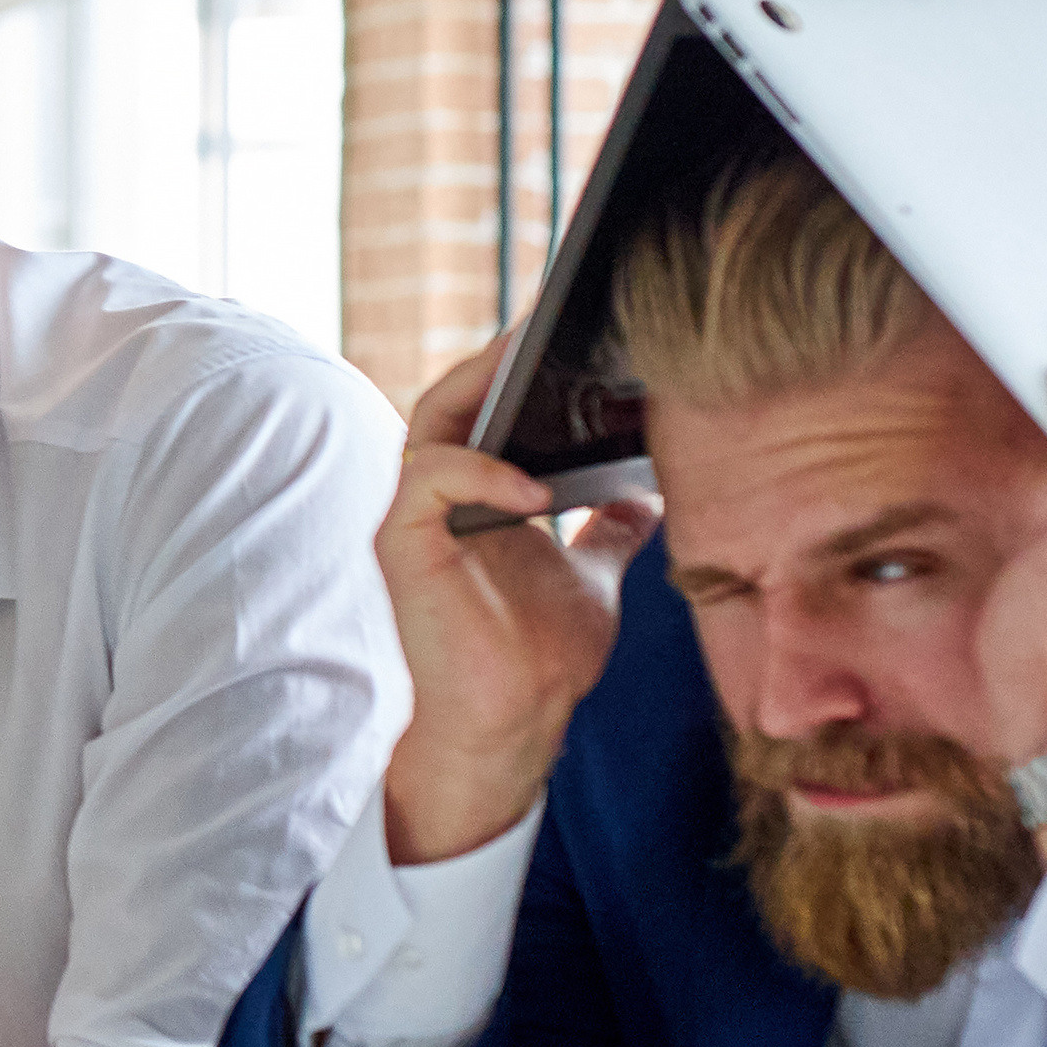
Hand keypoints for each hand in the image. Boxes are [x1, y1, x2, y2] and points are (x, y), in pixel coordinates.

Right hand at [370, 330, 647, 862]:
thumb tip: (646, 493)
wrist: (516, 723)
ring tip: (529, 368)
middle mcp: (435, 497)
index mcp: (473, 495)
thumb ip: (606, 531)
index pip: (482, 405)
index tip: (567, 331)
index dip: (515, 366)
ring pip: (429, 422)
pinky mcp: (400, 546)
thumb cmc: (541, 657)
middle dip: (496, 357)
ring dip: (478, 387)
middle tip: (546, 323)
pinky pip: (426, 479)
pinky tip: (535, 488)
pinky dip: (478, 471)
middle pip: (451, 397)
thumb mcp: (593, 576)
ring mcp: (412, 519)